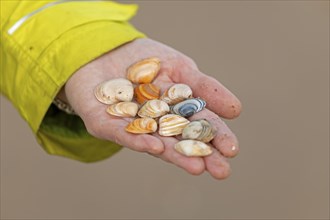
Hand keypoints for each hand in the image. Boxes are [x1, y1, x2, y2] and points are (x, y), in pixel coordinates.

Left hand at [63, 38, 241, 178]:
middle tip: (222, 171)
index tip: (233, 150)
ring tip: (197, 167)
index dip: (216, 137)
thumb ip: (205, 88)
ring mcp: (131, 127)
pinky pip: (122, 133)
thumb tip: (236, 110)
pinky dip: (138, 140)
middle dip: (201, 155)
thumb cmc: (145, 60)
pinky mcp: (106, 124)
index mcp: (174, 112)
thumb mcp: (180, 68)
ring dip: (174, 155)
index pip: (198, 126)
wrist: (105, 49)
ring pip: (155, 143)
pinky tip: (155, 147)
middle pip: (180, 141)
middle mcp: (155, 125)